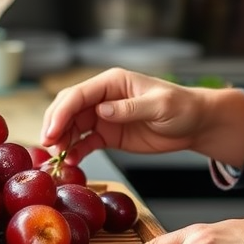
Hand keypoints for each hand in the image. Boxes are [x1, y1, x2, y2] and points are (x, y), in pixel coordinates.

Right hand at [40, 67, 243, 165]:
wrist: (195, 124)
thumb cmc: (181, 107)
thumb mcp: (159, 106)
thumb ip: (131, 108)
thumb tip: (102, 111)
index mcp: (112, 82)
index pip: (78, 94)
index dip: (61, 112)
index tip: (52, 132)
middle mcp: (103, 97)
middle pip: (68, 108)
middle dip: (55, 125)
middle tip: (48, 145)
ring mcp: (104, 116)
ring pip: (72, 125)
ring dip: (62, 140)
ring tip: (58, 158)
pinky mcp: (108, 134)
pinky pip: (85, 141)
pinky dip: (75, 151)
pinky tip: (71, 161)